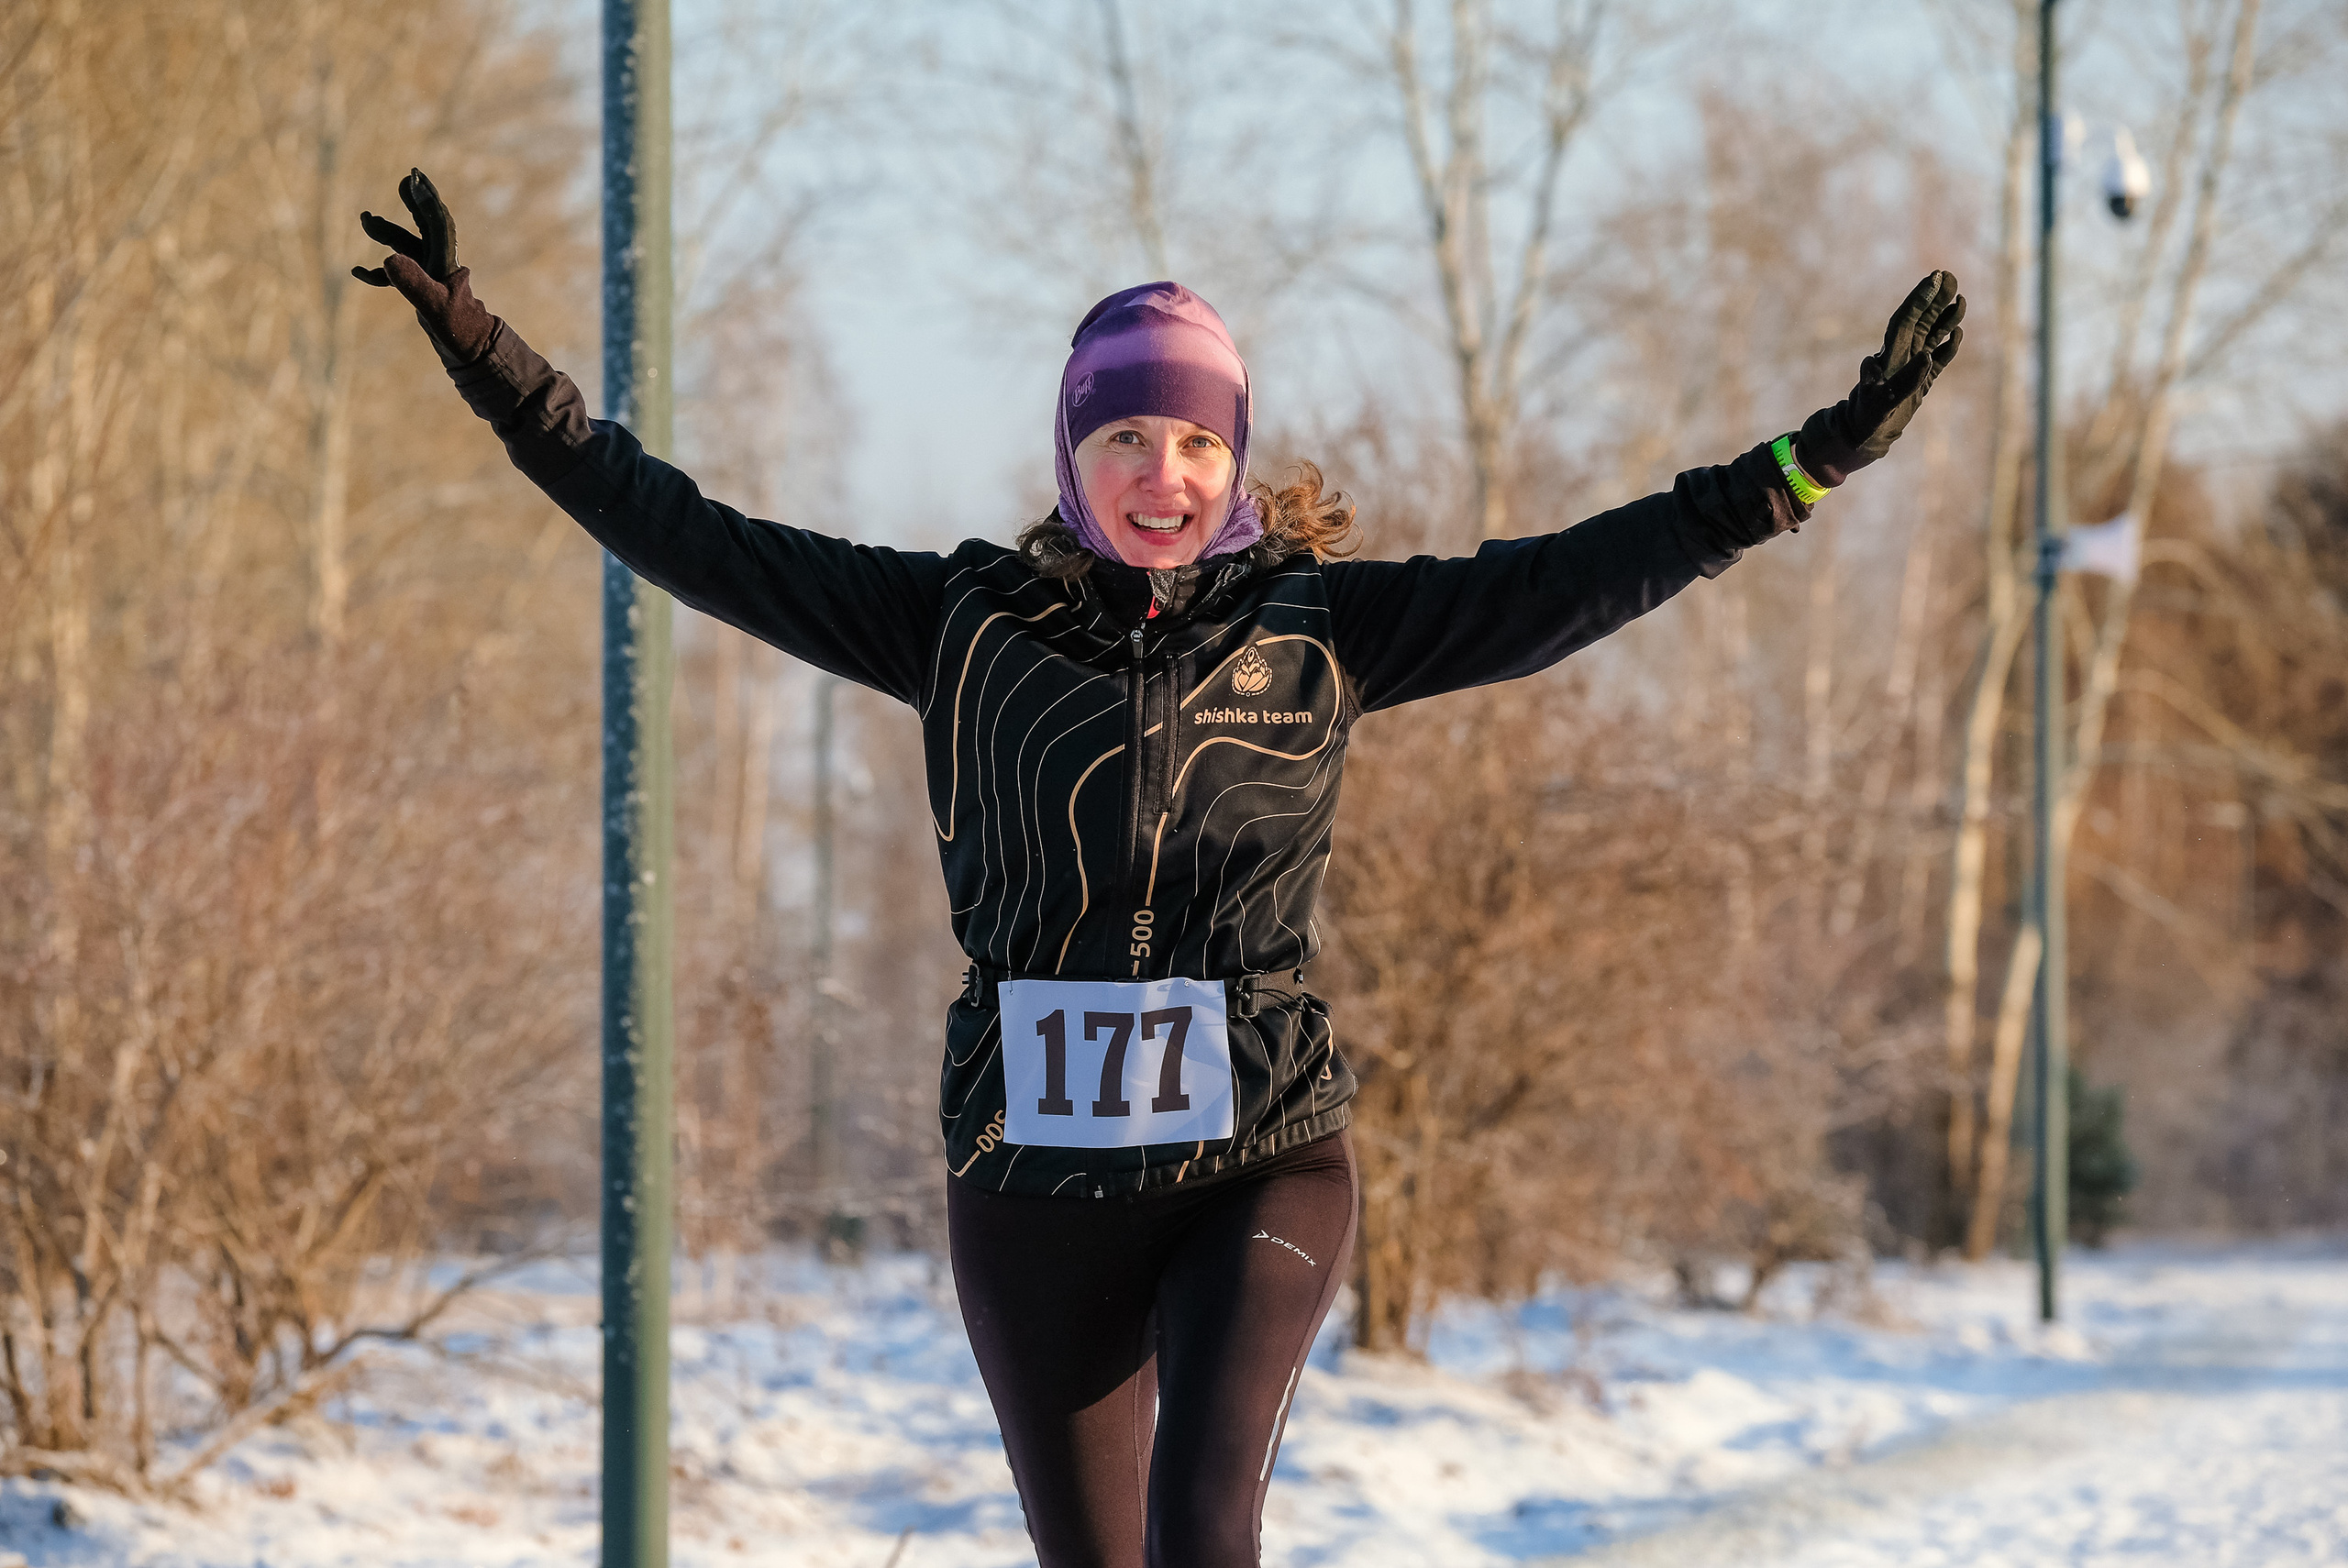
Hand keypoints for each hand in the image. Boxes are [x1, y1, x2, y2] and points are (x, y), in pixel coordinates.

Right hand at [353, 168, 493, 365]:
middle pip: (426, 226)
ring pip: (407, 246)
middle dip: (415, 204)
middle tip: (407, 180)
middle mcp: (441, 264)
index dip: (425, 200)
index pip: (437, 223)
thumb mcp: (435, 308)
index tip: (414, 178)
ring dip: (387, 232)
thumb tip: (389, 258)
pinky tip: (358, 273)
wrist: (473, 353)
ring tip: (366, 218)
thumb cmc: (459, 331)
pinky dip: (380, 272)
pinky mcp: (424, 291)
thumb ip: (414, 284)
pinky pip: (399, 274)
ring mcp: (432, 277)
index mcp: (447, 261)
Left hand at [1794, 271, 1965, 485]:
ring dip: (1945, 318)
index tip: (1934, 278)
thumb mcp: (1881, 402)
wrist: (1862, 437)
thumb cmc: (1867, 420)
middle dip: (1934, 299)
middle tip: (1950, 276)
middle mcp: (1900, 356)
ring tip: (1961, 299)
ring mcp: (1911, 367)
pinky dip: (1948, 347)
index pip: (1906, 319)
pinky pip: (1937, 359)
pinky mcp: (1920, 381)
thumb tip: (1926, 357)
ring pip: (1931, 336)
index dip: (1920, 299)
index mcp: (1889, 355)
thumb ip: (1904, 381)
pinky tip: (1958, 333)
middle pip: (1921, 321)